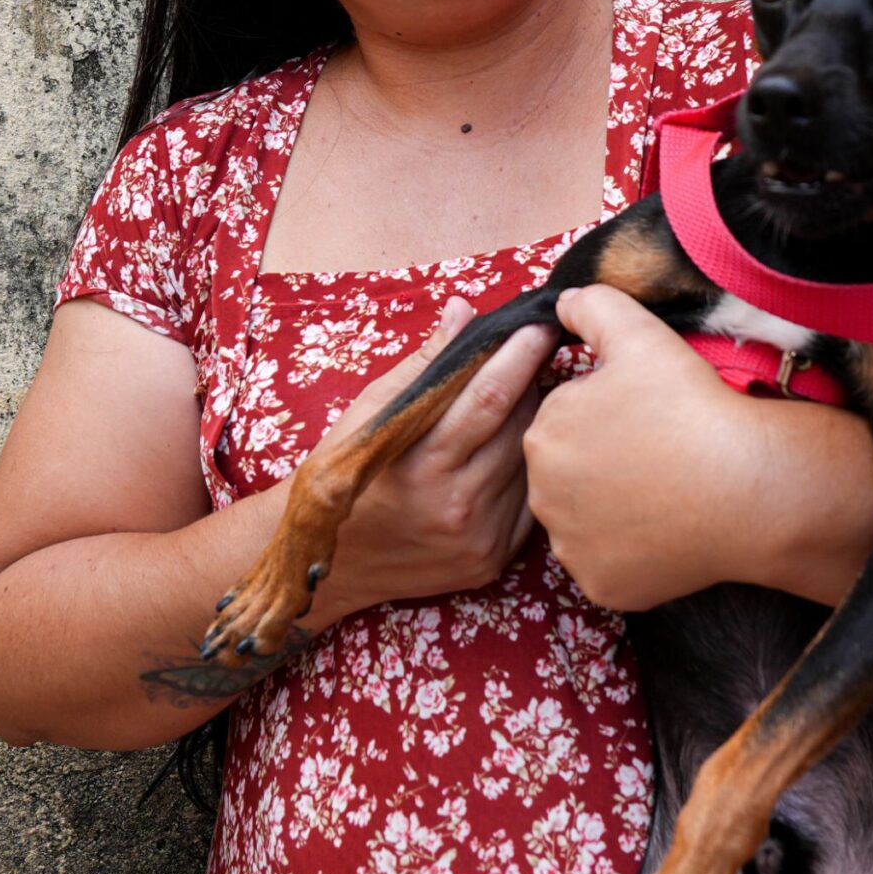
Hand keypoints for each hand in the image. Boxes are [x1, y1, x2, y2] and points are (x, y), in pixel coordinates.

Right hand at [306, 296, 555, 622]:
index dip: (519, 356)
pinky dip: (527, 468)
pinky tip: (512, 449)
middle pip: (519, 427)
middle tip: (534, 355)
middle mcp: (456, 505)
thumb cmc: (346, 476)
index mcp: (421, 464)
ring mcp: (479, 538)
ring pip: (531, 461)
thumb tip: (464, 310)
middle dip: (532, 383)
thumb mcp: (370, 413)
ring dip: (534, 423)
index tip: (539, 326)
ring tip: (523, 398)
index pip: (489, 398)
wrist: (333, 563)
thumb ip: (424, 364)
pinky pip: (529, 499)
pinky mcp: (493, 559)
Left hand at [528, 286, 872, 611]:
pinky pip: (609, 564)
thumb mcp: (639, 334)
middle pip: (568, 472)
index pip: (565, 420)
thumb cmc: (692, 407)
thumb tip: (562, 303)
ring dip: (612, 507)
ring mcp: (572, 548)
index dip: (606, 413)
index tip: (645, 414)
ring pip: (585, 520)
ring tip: (663, 489)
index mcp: (544, 433)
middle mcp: (543, 495)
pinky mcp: (602, 586)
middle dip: (602, 462)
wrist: (748, 488)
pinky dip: (632, 552)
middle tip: (656, 452)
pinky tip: (666, 529)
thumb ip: (592, 306)